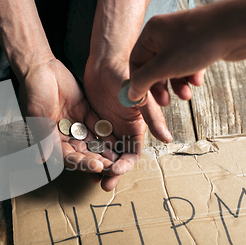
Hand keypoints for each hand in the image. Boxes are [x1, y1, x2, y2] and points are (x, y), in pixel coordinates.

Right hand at [20, 58, 120, 189]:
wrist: (40, 67)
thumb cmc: (34, 92)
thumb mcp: (37, 116)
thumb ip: (44, 137)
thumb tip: (42, 159)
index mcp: (50, 138)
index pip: (68, 156)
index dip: (82, 163)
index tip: (96, 166)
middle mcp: (63, 134)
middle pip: (82, 151)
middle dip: (95, 159)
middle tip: (111, 166)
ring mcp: (75, 123)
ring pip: (91, 139)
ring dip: (103, 149)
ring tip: (117, 156)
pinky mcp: (84, 111)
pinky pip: (96, 124)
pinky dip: (105, 132)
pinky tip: (117, 139)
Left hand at [83, 58, 172, 190]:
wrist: (105, 60)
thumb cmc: (127, 76)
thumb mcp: (141, 97)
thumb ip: (153, 118)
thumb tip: (168, 139)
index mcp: (135, 128)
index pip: (132, 154)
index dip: (125, 165)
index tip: (115, 171)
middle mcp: (121, 130)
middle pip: (116, 158)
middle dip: (110, 172)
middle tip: (102, 184)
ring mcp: (106, 127)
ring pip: (101, 152)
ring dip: (97, 165)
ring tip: (89, 177)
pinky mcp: (91, 121)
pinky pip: (88, 140)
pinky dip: (84, 150)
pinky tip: (77, 158)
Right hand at [129, 11, 214, 104]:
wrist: (237, 28)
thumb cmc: (198, 42)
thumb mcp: (164, 66)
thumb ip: (144, 80)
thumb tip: (131, 93)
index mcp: (152, 32)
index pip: (136, 61)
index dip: (138, 82)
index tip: (143, 100)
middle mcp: (165, 33)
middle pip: (154, 66)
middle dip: (160, 86)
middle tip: (166, 102)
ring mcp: (184, 37)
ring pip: (173, 67)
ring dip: (177, 84)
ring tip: (186, 95)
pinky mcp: (200, 43)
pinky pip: (189, 63)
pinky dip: (191, 75)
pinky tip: (198, 80)